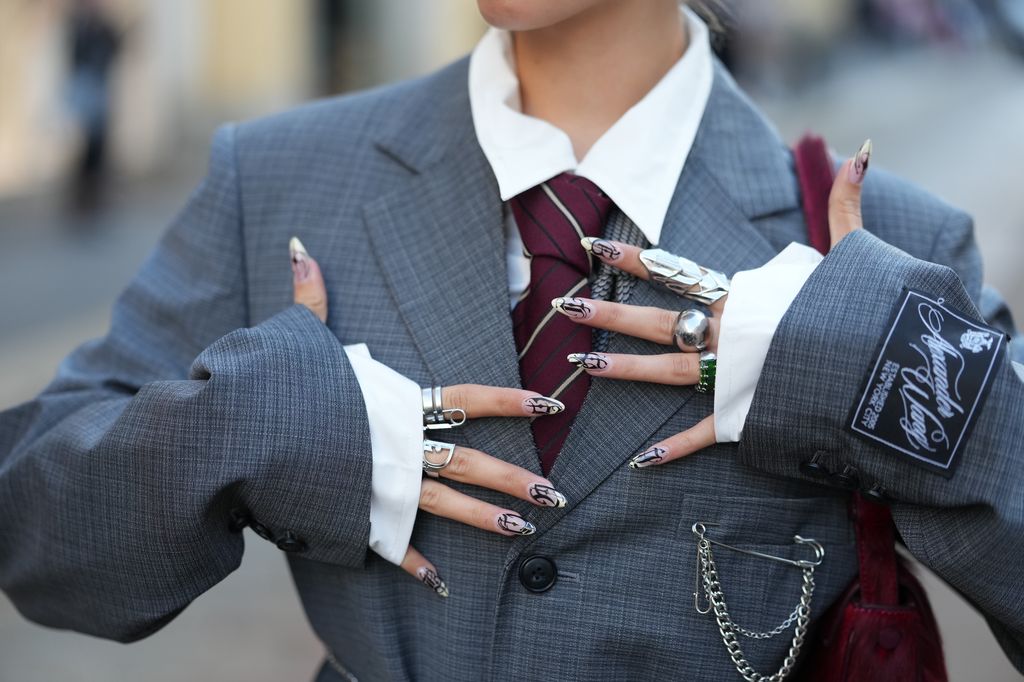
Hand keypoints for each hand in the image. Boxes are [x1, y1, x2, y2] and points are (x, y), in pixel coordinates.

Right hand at [290, 238, 565, 596]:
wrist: (233, 440)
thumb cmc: (268, 386)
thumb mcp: (294, 338)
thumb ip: (310, 298)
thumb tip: (301, 246)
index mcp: (394, 403)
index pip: (466, 397)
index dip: (510, 401)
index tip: (550, 404)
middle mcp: (398, 445)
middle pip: (468, 461)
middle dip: (514, 476)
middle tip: (556, 492)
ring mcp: (381, 485)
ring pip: (447, 504)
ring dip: (487, 519)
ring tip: (527, 529)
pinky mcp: (357, 517)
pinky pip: (392, 544)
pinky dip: (413, 562)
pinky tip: (439, 582)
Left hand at [555, 143, 869, 467]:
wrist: (891, 367)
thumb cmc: (870, 309)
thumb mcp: (854, 252)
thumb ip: (843, 204)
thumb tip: (857, 152)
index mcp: (746, 297)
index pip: (677, 273)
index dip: (633, 261)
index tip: (592, 248)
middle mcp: (730, 333)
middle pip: (658, 321)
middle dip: (608, 313)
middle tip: (563, 307)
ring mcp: (735, 375)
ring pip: (668, 370)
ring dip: (624, 368)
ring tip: (581, 364)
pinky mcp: (748, 414)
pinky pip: (704, 432)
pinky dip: (675, 449)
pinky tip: (640, 462)